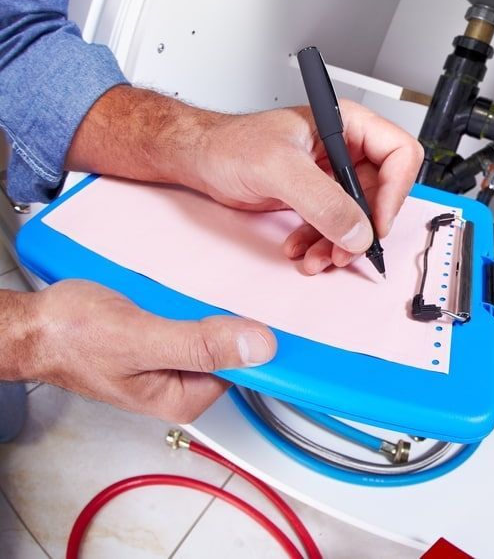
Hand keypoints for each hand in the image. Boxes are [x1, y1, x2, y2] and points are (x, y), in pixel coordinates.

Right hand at [21, 280, 275, 422]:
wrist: (32, 323)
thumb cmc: (71, 337)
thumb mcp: (142, 339)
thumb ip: (200, 345)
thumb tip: (259, 347)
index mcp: (183, 396)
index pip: (248, 371)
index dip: (263, 341)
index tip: (276, 312)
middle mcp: (181, 382)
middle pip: (235, 348)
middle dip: (239, 318)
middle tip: (239, 286)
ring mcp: (172, 358)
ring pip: (216, 329)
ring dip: (216, 305)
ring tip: (206, 283)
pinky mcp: (162, 335)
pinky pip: (195, 316)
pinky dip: (195, 299)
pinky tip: (187, 286)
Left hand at [68, 87, 423, 275]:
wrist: (197, 160)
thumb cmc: (227, 144)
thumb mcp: (278, 168)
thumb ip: (322, 200)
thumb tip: (358, 230)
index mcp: (347, 124)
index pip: (399, 155)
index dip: (394, 191)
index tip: (375, 222)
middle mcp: (345, 148)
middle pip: (381, 194)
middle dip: (361, 228)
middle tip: (344, 251)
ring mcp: (333, 175)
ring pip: (358, 217)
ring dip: (340, 244)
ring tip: (316, 258)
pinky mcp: (317, 197)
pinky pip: (336, 227)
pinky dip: (322, 245)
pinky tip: (301, 250)